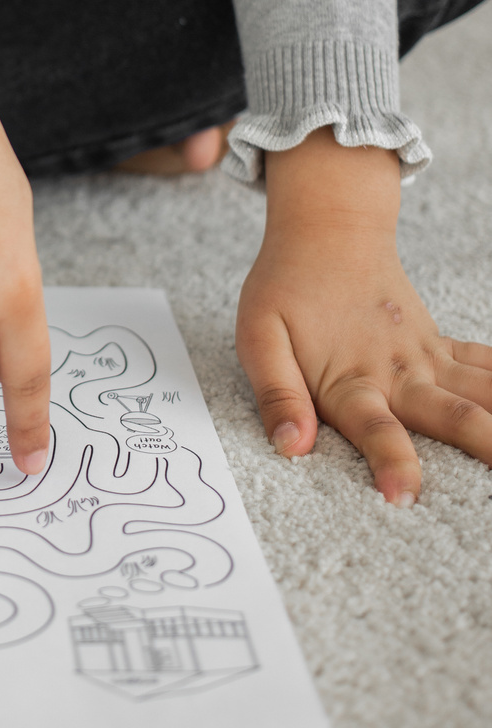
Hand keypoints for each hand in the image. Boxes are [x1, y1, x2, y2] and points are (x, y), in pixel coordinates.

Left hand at [236, 126, 491, 503]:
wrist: (328, 231)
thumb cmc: (287, 286)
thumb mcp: (258, 337)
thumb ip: (276, 394)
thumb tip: (290, 445)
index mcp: (351, 379)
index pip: (373, 428)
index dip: (390, 461)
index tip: (404, 496)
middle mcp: (398, 373)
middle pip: (451, 417)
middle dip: (486, 447)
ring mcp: (426, 359)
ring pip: (482, 394)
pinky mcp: (439, 348)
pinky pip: (486, 367)